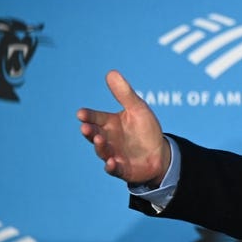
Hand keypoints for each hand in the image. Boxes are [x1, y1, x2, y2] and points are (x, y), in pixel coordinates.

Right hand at [77, 70, 169, 185]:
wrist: (161, 153)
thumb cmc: (146, 129)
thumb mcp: (138, 109)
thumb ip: (124, 94)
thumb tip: (111, 72)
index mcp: (109, 124)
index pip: (95, 118)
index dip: (88, 116)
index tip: (81, 113)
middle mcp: (108, 139)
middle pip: (94, 135)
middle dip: (89, 131)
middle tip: (85, 127)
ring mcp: (113, 155)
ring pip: (102, 151)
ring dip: (100, 146)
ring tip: (100, 140)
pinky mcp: (122, 169)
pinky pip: (114, 169)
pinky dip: (111, 166)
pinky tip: (111, 162)